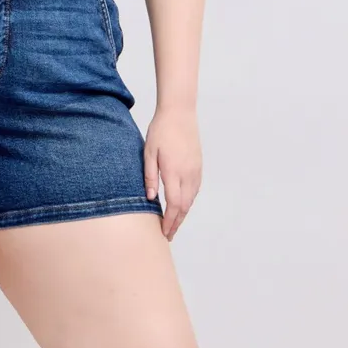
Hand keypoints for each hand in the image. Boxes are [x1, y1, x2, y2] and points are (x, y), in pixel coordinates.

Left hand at [143, 105, 201, 241]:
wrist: (180, 112)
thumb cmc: (161, 130)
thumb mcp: (149, 152)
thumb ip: (150, 176)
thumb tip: (150, 198)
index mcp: (174, 171)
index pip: (174, 204)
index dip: (170, 221)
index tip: (164, 232)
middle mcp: (188, 173)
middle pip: (185, 206)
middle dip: (177, 222)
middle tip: (168, 235)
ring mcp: (195, 170)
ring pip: (191, 199)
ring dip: (183, 214)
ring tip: (174, 224)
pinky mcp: (198, 166)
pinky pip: (195, 189)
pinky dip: (188, 201)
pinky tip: (182, 206)